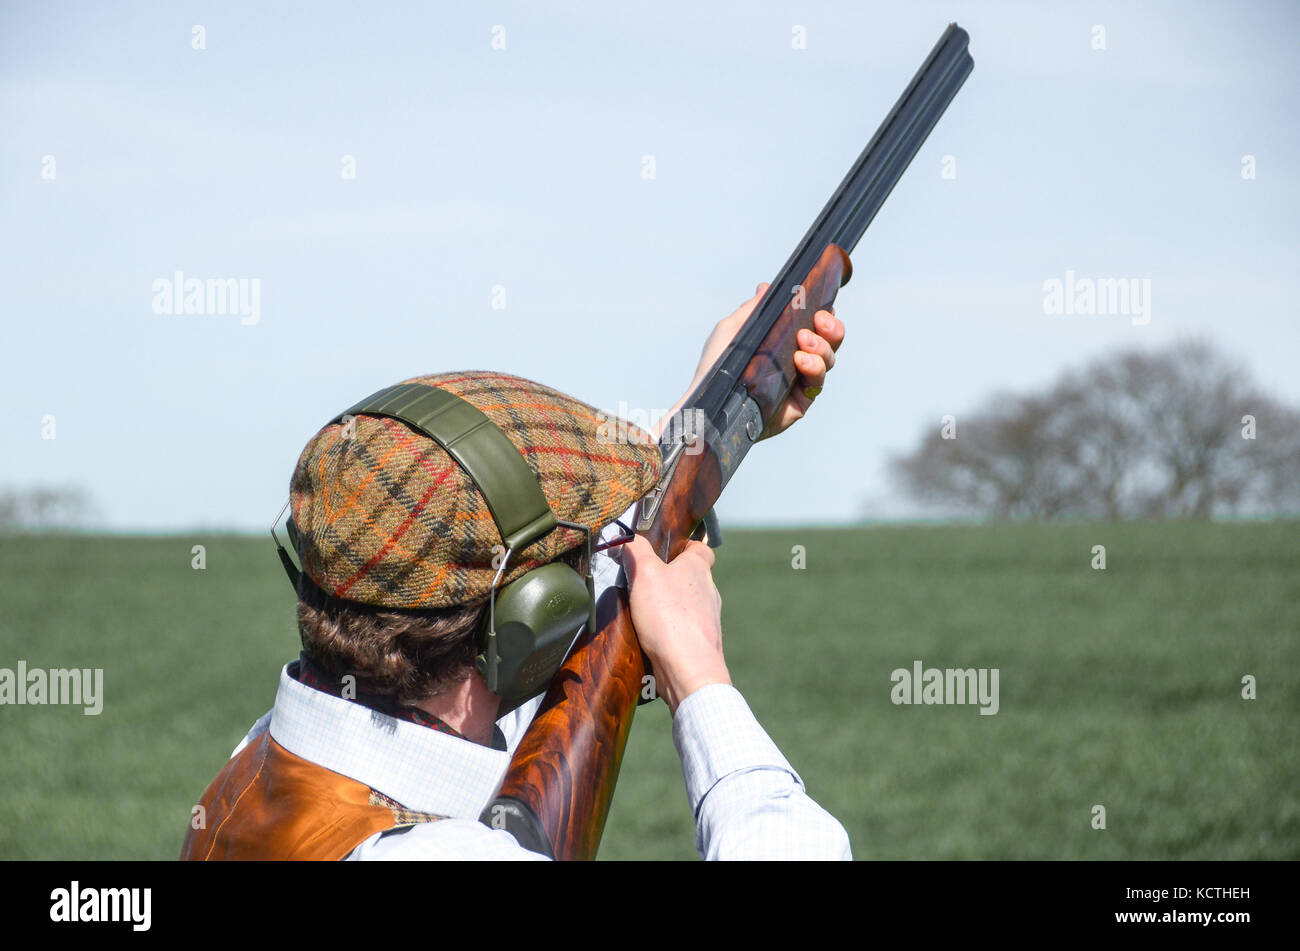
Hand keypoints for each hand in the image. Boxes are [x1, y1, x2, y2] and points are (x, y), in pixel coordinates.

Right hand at [622, 535, 729, 714]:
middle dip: (669, 578)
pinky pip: (682, 630)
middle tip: (644, 581)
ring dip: (668, 606)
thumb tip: (627, 538)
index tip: (669, 549)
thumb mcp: (644, 572)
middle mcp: (708, 592)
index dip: (686, 545)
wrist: (688, 668)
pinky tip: (650, 636)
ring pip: (686, 605)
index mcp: (699, 569)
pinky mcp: (699, 643)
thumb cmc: (670, 616)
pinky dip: (668, 631)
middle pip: (691, 577)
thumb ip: (636, 550)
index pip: (701, 548)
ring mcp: (706, 620)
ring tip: (642, 610)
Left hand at [658, 283, 845, 440]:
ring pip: (828, 361)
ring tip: (804, 343)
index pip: (815, 327)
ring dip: (821, 347)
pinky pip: (818, 383)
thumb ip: (752, 310)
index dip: (825, 316)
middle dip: (832, 328)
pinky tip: (801, 360)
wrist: (709, 403)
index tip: (821, 308)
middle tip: (820, 321)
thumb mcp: (731, 331)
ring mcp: (800, 383)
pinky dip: (814, 368)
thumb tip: (765, 288)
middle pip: (829, 342)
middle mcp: (796, 362)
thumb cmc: (716, 367)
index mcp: (784, 342)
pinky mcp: (800, 403)